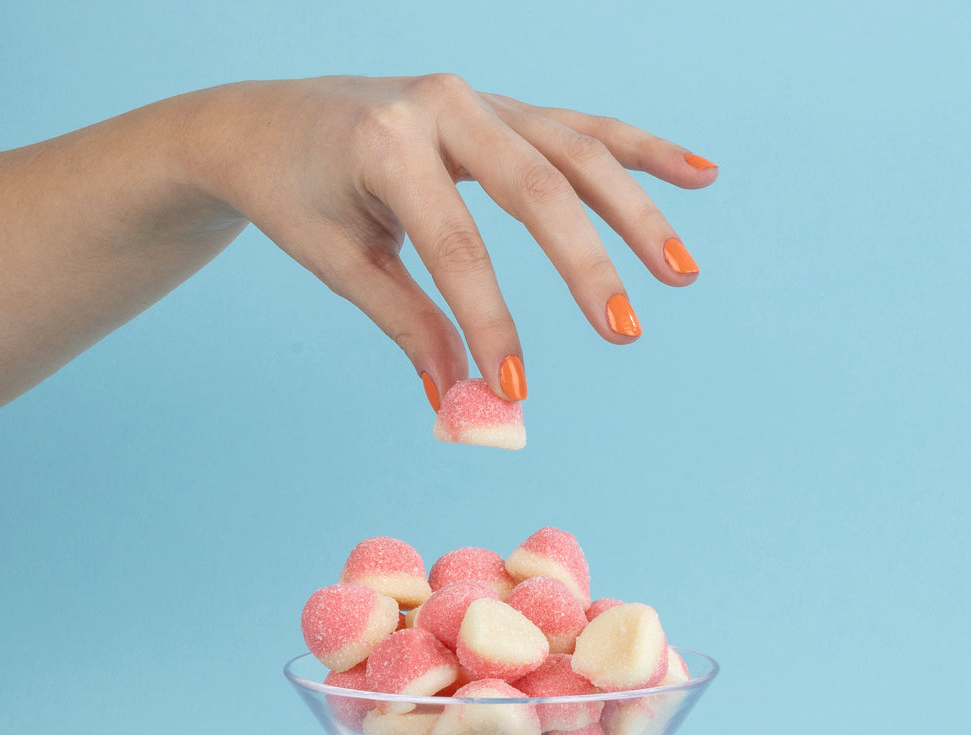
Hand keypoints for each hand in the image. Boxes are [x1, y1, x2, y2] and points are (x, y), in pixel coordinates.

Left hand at [180, 74, 716, 404]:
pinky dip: (639, 152)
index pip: (457, 246)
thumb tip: (461, 397)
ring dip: (636, 211)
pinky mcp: (501, 110)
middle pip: (537, 187)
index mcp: (389, 142)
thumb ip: (407, 323)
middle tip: (624, 332)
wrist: (271, 122)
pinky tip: (698, 174)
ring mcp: (480, 100)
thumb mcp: (340, 262)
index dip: (489, 321)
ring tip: (681, 273)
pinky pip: (581, 128)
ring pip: (575, 153)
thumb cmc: (300, 194)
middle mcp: (444, 104)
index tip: (514, 388)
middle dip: (587, 264)